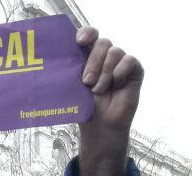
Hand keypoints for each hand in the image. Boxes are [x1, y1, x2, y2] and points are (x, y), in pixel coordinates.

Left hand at [75, 27, 143, 175]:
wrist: (99, 126)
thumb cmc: (85, 107)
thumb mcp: (73, 88)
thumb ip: (70, 72)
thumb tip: (57, 63)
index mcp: (89, 57)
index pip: (90, 35)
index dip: (86, 33)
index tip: (80, 41)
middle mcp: (105, 57)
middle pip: (102, 42)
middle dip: (93, 61)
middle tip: (85, 81)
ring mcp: (120, 63)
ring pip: (115, 52)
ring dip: (105, 72)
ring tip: (98, 90)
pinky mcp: (134, 71)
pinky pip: (129, 61)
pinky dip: (120, 72)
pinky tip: (116, 84)